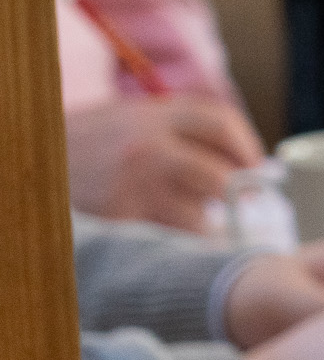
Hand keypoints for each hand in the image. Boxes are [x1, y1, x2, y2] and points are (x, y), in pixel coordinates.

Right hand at [65, 95, 264, 232]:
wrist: (29, 164)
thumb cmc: (88, 142)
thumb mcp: (129, 116)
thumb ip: (179, 126)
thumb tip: (244, 156)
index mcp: (153, 116)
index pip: (220, 122)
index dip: (246, 145)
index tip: (257, 164)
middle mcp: (147, 150)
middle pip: (220, 176)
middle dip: (240, 193)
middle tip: (249, 202)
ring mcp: (132, 189)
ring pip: (198, 217)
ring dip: (209, 225)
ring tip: (209, 225)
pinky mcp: (118, 222)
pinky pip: (166, 239)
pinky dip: (179, 243)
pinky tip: (179, 240)